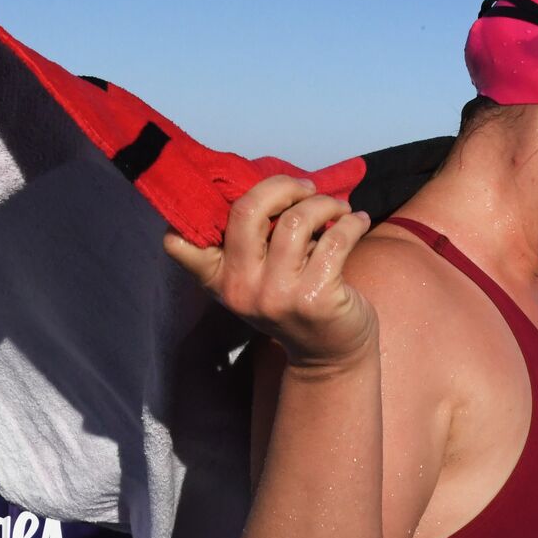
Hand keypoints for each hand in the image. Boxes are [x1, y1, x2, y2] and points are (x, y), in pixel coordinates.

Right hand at [163, 176, 375, 368]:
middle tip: (306, 189)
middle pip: (247, 211)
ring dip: (325, 203)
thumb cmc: (294, 301)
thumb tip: (269, 182)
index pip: (180, 243)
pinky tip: (357, 221)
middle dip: (282, 186)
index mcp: (219, 279)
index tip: (228, 191)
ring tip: (338, 208)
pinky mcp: (315, 298)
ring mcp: (277, 295)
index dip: (190, 209)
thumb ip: (251, 242)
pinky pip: (336, 238)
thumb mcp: (258, 279)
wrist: (328, 355)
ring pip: (297, 220)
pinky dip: (352, 222)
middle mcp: (241, 288)